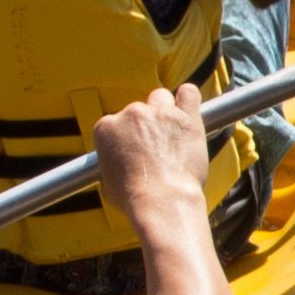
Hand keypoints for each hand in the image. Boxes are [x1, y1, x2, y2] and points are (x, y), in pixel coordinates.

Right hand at [87, 84, 213, 242]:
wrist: (162, 202)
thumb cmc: (134, 199)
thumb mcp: (107, 184)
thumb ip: (110, 165)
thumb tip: (115, 168)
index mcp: (107, 128)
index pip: (115, 122)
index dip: (126, 137)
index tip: (134, 151)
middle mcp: (131, 114)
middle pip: (138, 110)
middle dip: (146, 126)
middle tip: (156, 148)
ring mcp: (159, 113)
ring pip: (161, 97)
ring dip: (165, 110)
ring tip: (172, 132)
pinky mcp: (186, 117)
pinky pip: (188, 93)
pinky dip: (188, 98)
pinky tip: (188, 110)